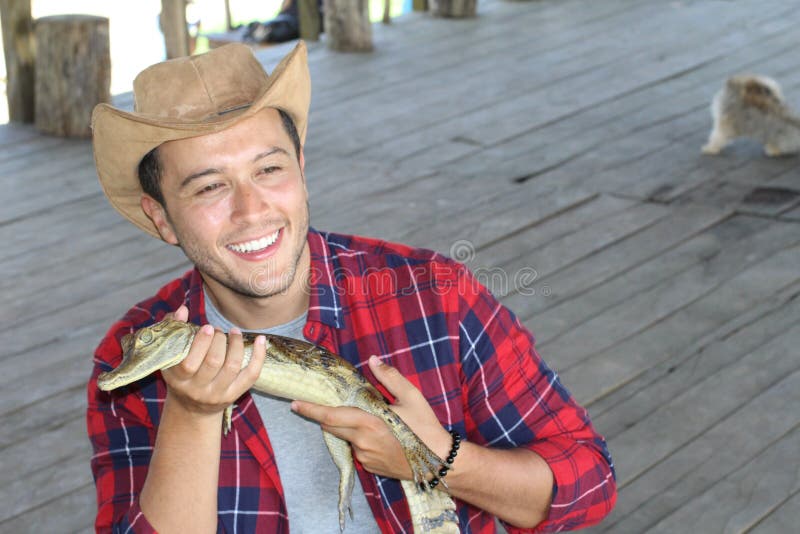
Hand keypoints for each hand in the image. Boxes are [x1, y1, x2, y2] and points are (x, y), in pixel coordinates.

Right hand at [160, 305, 266, 418]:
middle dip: (219, 340)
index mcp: (178, 380)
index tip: (207, 327)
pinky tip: (261, 339)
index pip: (189, 363)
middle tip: (218, 331)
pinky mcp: (234, 395)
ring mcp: (218, 394)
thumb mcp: (170, 356)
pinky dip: (259, 356)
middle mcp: (198, 390)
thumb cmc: (180, 374)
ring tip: (234, 332)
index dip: (201, 343)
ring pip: (232, 366)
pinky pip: (251, 374)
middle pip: (213, 362)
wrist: (192, 409)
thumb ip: (173, 330)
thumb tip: (182, 309)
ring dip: (236, 344)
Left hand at [292, 356, 451, 480]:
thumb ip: (389, 377)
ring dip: (348, 427)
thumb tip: (373, 360)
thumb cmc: (426, 427)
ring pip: (346, 438)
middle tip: (323, 403)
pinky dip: (360, 439)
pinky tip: (378, 434)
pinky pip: (357, 449)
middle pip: (333, 428)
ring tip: (368, 418)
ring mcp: (365, 458)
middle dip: (326, 416)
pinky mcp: (370, 467)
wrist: (439, 462)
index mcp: (369, 424)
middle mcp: (362, 443)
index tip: (295, 403)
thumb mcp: (412, 397)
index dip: (311, 410)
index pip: (331, 417)